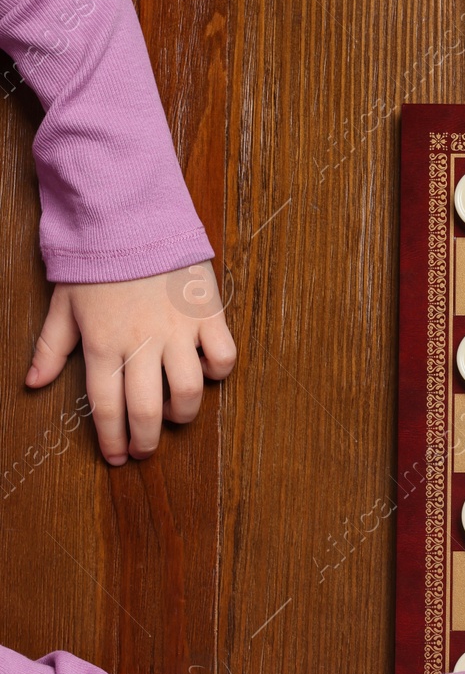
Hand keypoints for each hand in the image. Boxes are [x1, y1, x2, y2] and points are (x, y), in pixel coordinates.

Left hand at [25, 261, 236, 464]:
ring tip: (173, 415)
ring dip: (182, 413)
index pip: (106, 407)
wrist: (131, 216)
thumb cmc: (97, 261)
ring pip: (188, 392)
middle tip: (144, 451)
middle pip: (146, 410)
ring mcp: (178, 330)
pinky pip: (222, 357)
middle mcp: (141, 343)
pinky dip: (217, 371)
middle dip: (145, 441)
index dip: (111, 439)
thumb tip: (33, 383)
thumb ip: (50, 347)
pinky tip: (204, 372)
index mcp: (102, 343)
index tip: (116, 457)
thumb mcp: (64, 303)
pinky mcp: (207, 315)